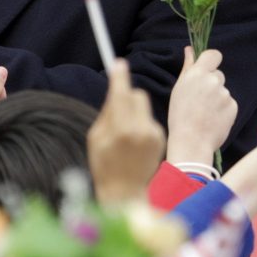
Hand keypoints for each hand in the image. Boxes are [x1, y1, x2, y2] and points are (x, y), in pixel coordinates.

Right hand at [88, 59, 165, 203]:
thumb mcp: (96, 138)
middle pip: (137, 95)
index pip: (122, 93)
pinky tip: (135, 141)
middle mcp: (140, 129)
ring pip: (144, 106)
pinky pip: (149, 119)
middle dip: (127, 95)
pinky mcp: (160, 139)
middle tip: (117, 105)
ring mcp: (153, 134)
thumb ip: (107, 113)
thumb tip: (115, 91)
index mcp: (121, 129)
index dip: (120, 76)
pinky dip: (141, 122)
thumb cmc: (104, 165)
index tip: (119, 63)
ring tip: (125, 131)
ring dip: (134, 110)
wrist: (126, 193)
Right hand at [165, 47, 237, 165]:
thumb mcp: (179, 88)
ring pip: (223, 91)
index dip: (211, 60)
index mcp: (197, 73)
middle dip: (211, 84)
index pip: (213, 54)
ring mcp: (225, 94)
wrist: (192, 141)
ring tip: (205, 113)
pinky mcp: (233, 107)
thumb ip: (187, 67)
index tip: (207, 69)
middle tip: (200, 100)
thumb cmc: (179, 115)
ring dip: (217, 98)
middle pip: (218, 75)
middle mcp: (213, 81)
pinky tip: (213, 119)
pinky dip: (223, 109)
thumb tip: (189, 49)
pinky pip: (229, 103)